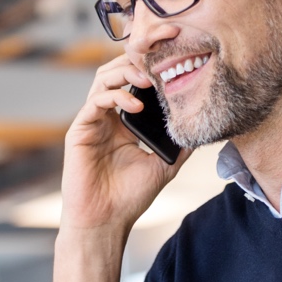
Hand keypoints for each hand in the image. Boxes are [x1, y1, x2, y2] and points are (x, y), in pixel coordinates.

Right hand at [62, 54, 188, 233]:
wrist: (106, 221)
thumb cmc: (130, 197)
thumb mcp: (165, 165)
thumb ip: (180, 143)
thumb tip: (202, 126)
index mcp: (123, 122)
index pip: (133, 82)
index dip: (150, 67)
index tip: (172, 60)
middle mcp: (106, 117)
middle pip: (116, 71)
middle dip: (137, 60)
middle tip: (160, 60)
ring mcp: (92, 122)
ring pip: (103, 79)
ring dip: (126, 72)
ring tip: (149, 79)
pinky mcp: (79, 131)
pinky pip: (94, 102)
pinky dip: (115, 97)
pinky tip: (136, 107)